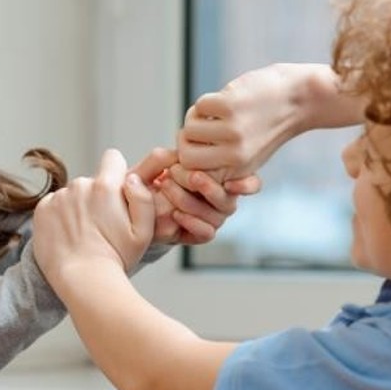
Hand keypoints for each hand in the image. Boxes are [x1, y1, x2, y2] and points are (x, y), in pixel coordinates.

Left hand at [34, 149, 154, 285]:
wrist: (83, 281)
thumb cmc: (116, 259)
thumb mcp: (144, 231)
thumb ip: (143, 197)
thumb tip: (132, 178)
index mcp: (106, 186)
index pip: (113, 158)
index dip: (117, 172)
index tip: (117, 191)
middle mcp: (80, 185)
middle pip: (92, 181)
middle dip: (98, 197)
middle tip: (101, 226)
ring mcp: (58, 197)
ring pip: (72, 195)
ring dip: (77, 208)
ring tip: (83, 236)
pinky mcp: (42, 210)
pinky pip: (54, 205)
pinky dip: (60, 217)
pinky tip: (67, 237)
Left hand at [130, 149, 261, 244]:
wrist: (140, 204)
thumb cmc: (154, 179)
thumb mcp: (159, 163)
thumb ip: (170, 156)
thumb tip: (183, 155)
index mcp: (222, 178)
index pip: (250, 183)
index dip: (247, 185)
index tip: (230, 183)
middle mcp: (222, 200)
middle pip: (229, 200)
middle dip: (208, 187)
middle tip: (190, 176)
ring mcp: (213, 218)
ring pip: (217, 216)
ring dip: (191, 201)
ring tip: (168, 187)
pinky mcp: (201, 234)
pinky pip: (206, 233)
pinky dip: (192, 222)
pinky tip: (176, 213)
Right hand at [178, 63, 361, 179]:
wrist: (299, 98)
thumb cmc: (269, 126)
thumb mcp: (249, 155)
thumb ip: (218, 164)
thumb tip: (178, 163)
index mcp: (237, 171)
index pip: (191, 173)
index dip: (186, 161)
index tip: (193, 148)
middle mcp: (234, 155)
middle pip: (185, 153)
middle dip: (187, 139)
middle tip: (200, 128)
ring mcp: (232, 130)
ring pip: (189, 128)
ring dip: (196, 117)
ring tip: (213, 113)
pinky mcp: (230, 105)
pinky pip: (199, 106)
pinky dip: (207, 101)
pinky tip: (224, 100)